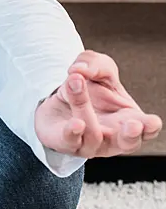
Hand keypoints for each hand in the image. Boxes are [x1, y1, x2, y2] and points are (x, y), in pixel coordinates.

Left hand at [34, 50, 162, 158]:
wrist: (57, 97)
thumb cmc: (88, 87)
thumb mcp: (97, 68)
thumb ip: (95, 64)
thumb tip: (81, 69)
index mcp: (128, 119)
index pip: (146, 129)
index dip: (151, 127)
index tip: (152, 122)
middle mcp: (112, 137)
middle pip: (128, 144)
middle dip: (131, 136)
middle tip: (133, 125)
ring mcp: (90, 144)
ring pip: (94, 135)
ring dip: (85, 107)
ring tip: (76, 82)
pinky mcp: (67, 143)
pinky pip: (71, 141)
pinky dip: (72, 131)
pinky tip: (75, 122)